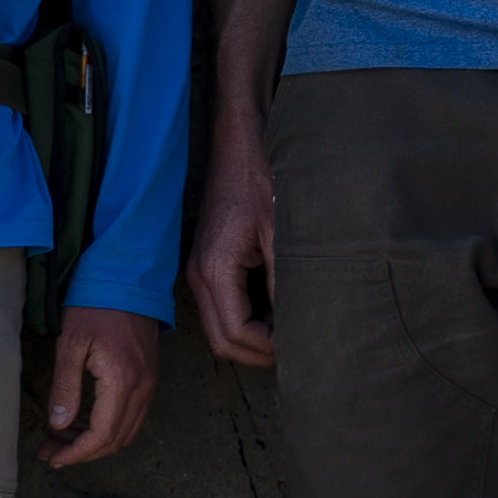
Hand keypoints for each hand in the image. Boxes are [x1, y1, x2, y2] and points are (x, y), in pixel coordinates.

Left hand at [42, 308, 163, 467]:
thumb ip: (65, 387)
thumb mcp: (70, 344)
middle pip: (115, 440)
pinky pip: (132, 416)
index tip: (53, 458)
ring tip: (61, 439)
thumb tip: (59, 424)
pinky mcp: (149, 378)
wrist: (128, 280)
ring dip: (95, 443)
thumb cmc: (96, 306)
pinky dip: (108, 428)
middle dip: (82, 453)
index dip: (77, 453)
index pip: (102, 435)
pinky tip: (83, 421)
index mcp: (122, 381)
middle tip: (50, 451)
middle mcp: (142, 388)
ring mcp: (150, 384)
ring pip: (126, 432)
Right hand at [186, 129, 280, 368]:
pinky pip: (221, 308)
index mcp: (215, 269)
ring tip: (288, 329)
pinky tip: (275, 310)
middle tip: (295, 346)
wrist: (240, 146)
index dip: (268, 348)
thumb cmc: (260, 180)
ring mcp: (199, 270)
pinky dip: (246, 319)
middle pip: (221, 341)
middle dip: (257, 352)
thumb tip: (297, 323)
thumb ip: (285, 282)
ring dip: (251, 337)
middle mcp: (199, 275)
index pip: (235, 334)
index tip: (298, 343)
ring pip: (219, 328)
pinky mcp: (206, 264)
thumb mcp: (281, 233)